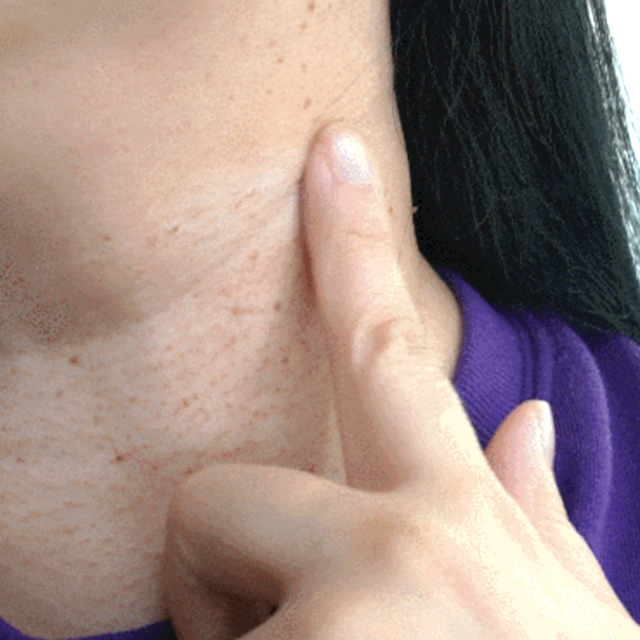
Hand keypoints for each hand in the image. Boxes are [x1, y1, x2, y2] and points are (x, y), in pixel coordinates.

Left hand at [160, 128, 637, 638]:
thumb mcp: (568, 622)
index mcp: (461, 525)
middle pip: (216, 491)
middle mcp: (396, 563)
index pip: (389, 349)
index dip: (357, 245)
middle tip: (267, 619)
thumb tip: (524, 426)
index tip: (329, 158)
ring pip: (192, 585)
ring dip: (228, 632)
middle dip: (219, 551)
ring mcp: (329, 635)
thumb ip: (532, 518)